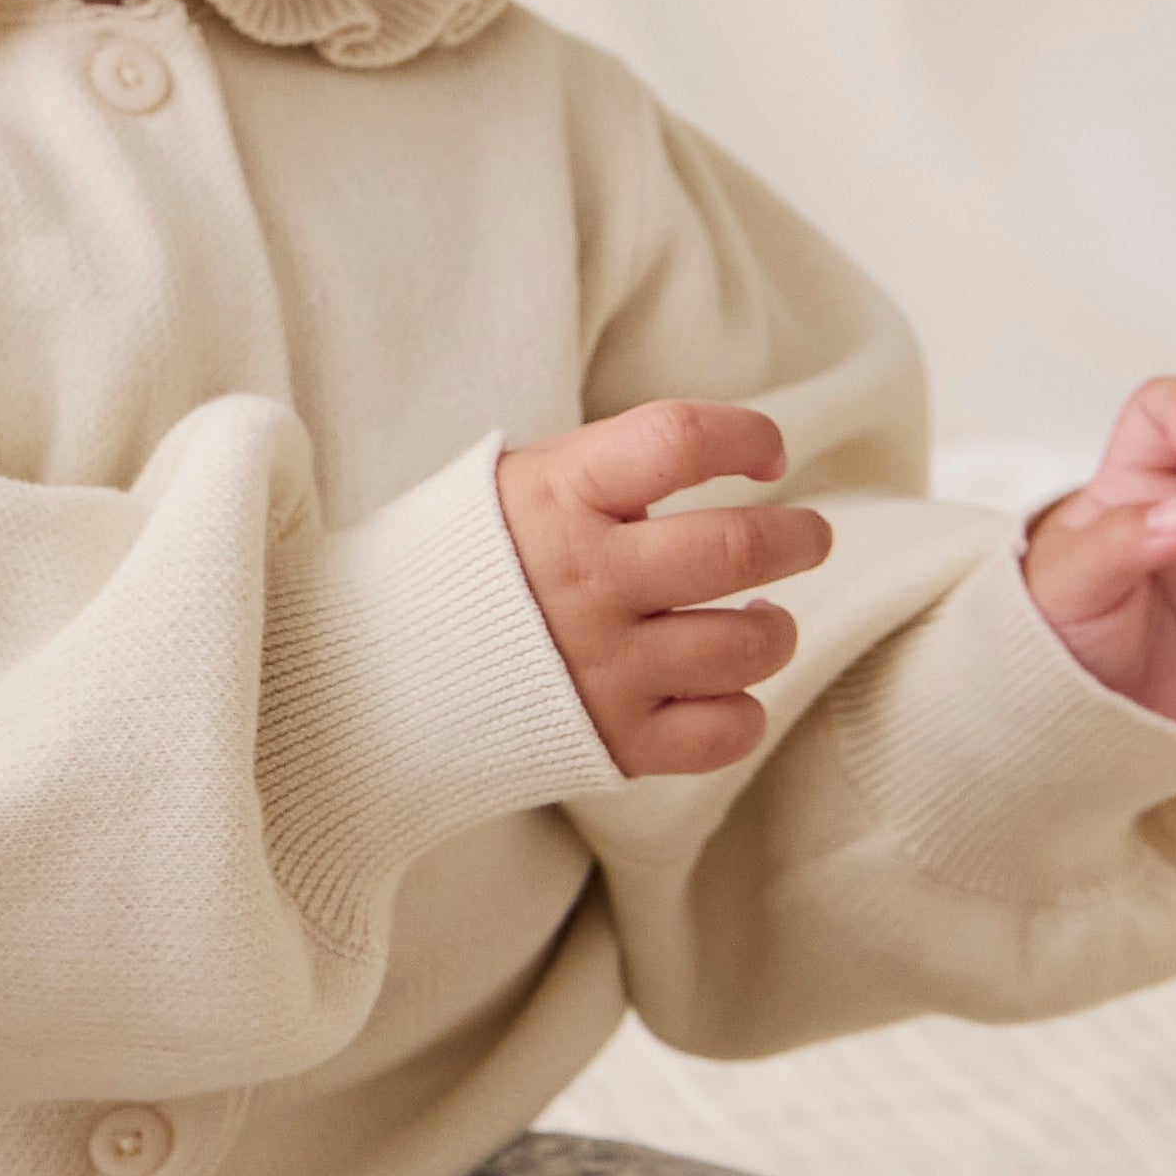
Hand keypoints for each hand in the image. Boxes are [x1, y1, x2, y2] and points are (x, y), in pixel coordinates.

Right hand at [496, 400, 832, 781]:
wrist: (368, 674)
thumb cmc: (464, 565)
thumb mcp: (516, 486)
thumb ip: (610, 472)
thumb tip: (721, 456)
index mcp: (558, 497)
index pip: (679, 441)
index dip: (745, 435)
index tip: (765, 452)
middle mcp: (585, 580)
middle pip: (738, 548)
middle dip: (800, 538)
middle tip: (807, 537)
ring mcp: (601, 666)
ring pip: (747, 645)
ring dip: (776, 628)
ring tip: (762, 617)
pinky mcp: (612, 741)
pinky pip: (725, 732)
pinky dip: (743, 709)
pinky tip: (725, 686)